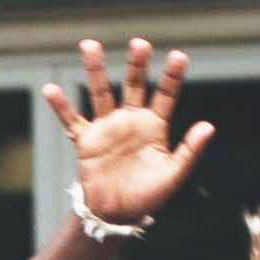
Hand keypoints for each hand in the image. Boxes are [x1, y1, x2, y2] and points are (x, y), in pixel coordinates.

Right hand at [41, 37, 213, 235]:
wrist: (116, 215)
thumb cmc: (147, 196)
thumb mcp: (173, 175)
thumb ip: (189, 151)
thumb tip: (209, 126)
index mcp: (155, 127)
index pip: (166, 95)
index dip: (173, 76)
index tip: (179, 56)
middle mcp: (131, 121)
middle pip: (133, 85)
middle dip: (136, 65)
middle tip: (140, 44)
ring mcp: (107, 128)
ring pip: (101, 93)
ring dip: (95, 70)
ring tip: (89, 45)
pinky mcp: (86, 141)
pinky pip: (72, 120)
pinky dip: (61, 106)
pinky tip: (51, 89)